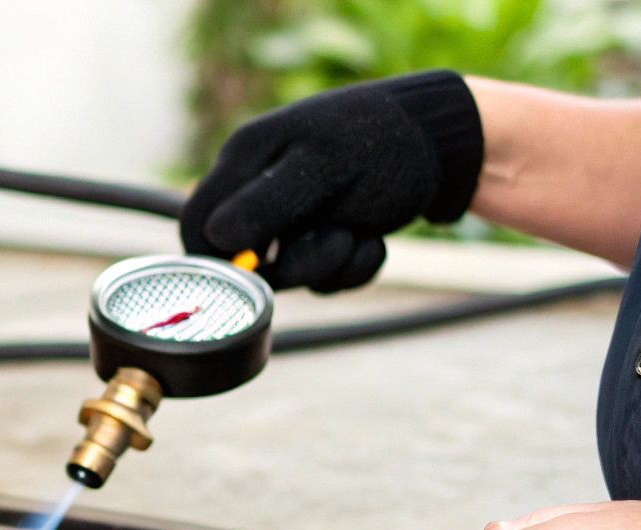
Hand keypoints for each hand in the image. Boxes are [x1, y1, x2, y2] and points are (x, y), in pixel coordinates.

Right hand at [180, 71, 483, 291]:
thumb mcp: (326, 167)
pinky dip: (351, 267)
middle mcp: (258, 191)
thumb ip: (268, 202)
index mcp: (245, 160)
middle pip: (244, 261)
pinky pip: (321, 278)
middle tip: (338, 236)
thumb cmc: (384, 142)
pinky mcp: (318, 238)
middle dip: (297, 264)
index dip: (218, 260)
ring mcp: (289, 218)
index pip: (197, 225)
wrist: (443, 141)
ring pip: (289, 275)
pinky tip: (373, 238)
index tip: (260, 272)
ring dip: (331, 264)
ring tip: (361, 229)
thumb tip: (217, 236)